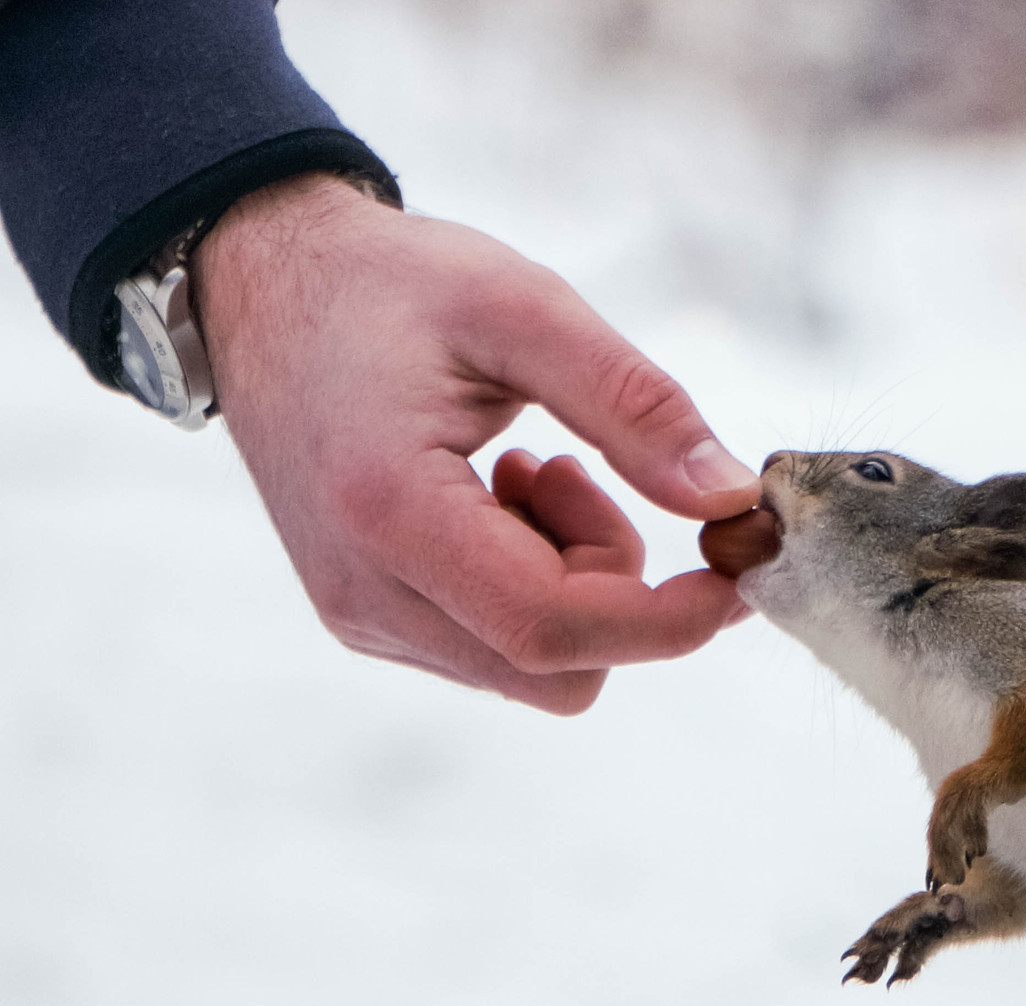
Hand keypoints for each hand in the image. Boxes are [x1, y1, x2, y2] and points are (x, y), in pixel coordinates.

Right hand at [191, 173, 758, 713]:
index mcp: (390, 510)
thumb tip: (730, 499)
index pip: (551, 628)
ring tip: (530, 469)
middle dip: (618, 590)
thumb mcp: (524, 308)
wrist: (263, 290)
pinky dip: (535, 587)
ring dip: (575, 582)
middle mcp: (363, 591)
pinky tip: (500, 496)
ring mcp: (360, 615)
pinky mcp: (369, 616)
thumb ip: (635, 406)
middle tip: (587, 475)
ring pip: (532, 667)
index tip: (732, 565)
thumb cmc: (390, 286)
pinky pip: (494, 648)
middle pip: (553, 669)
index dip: (664, 618)